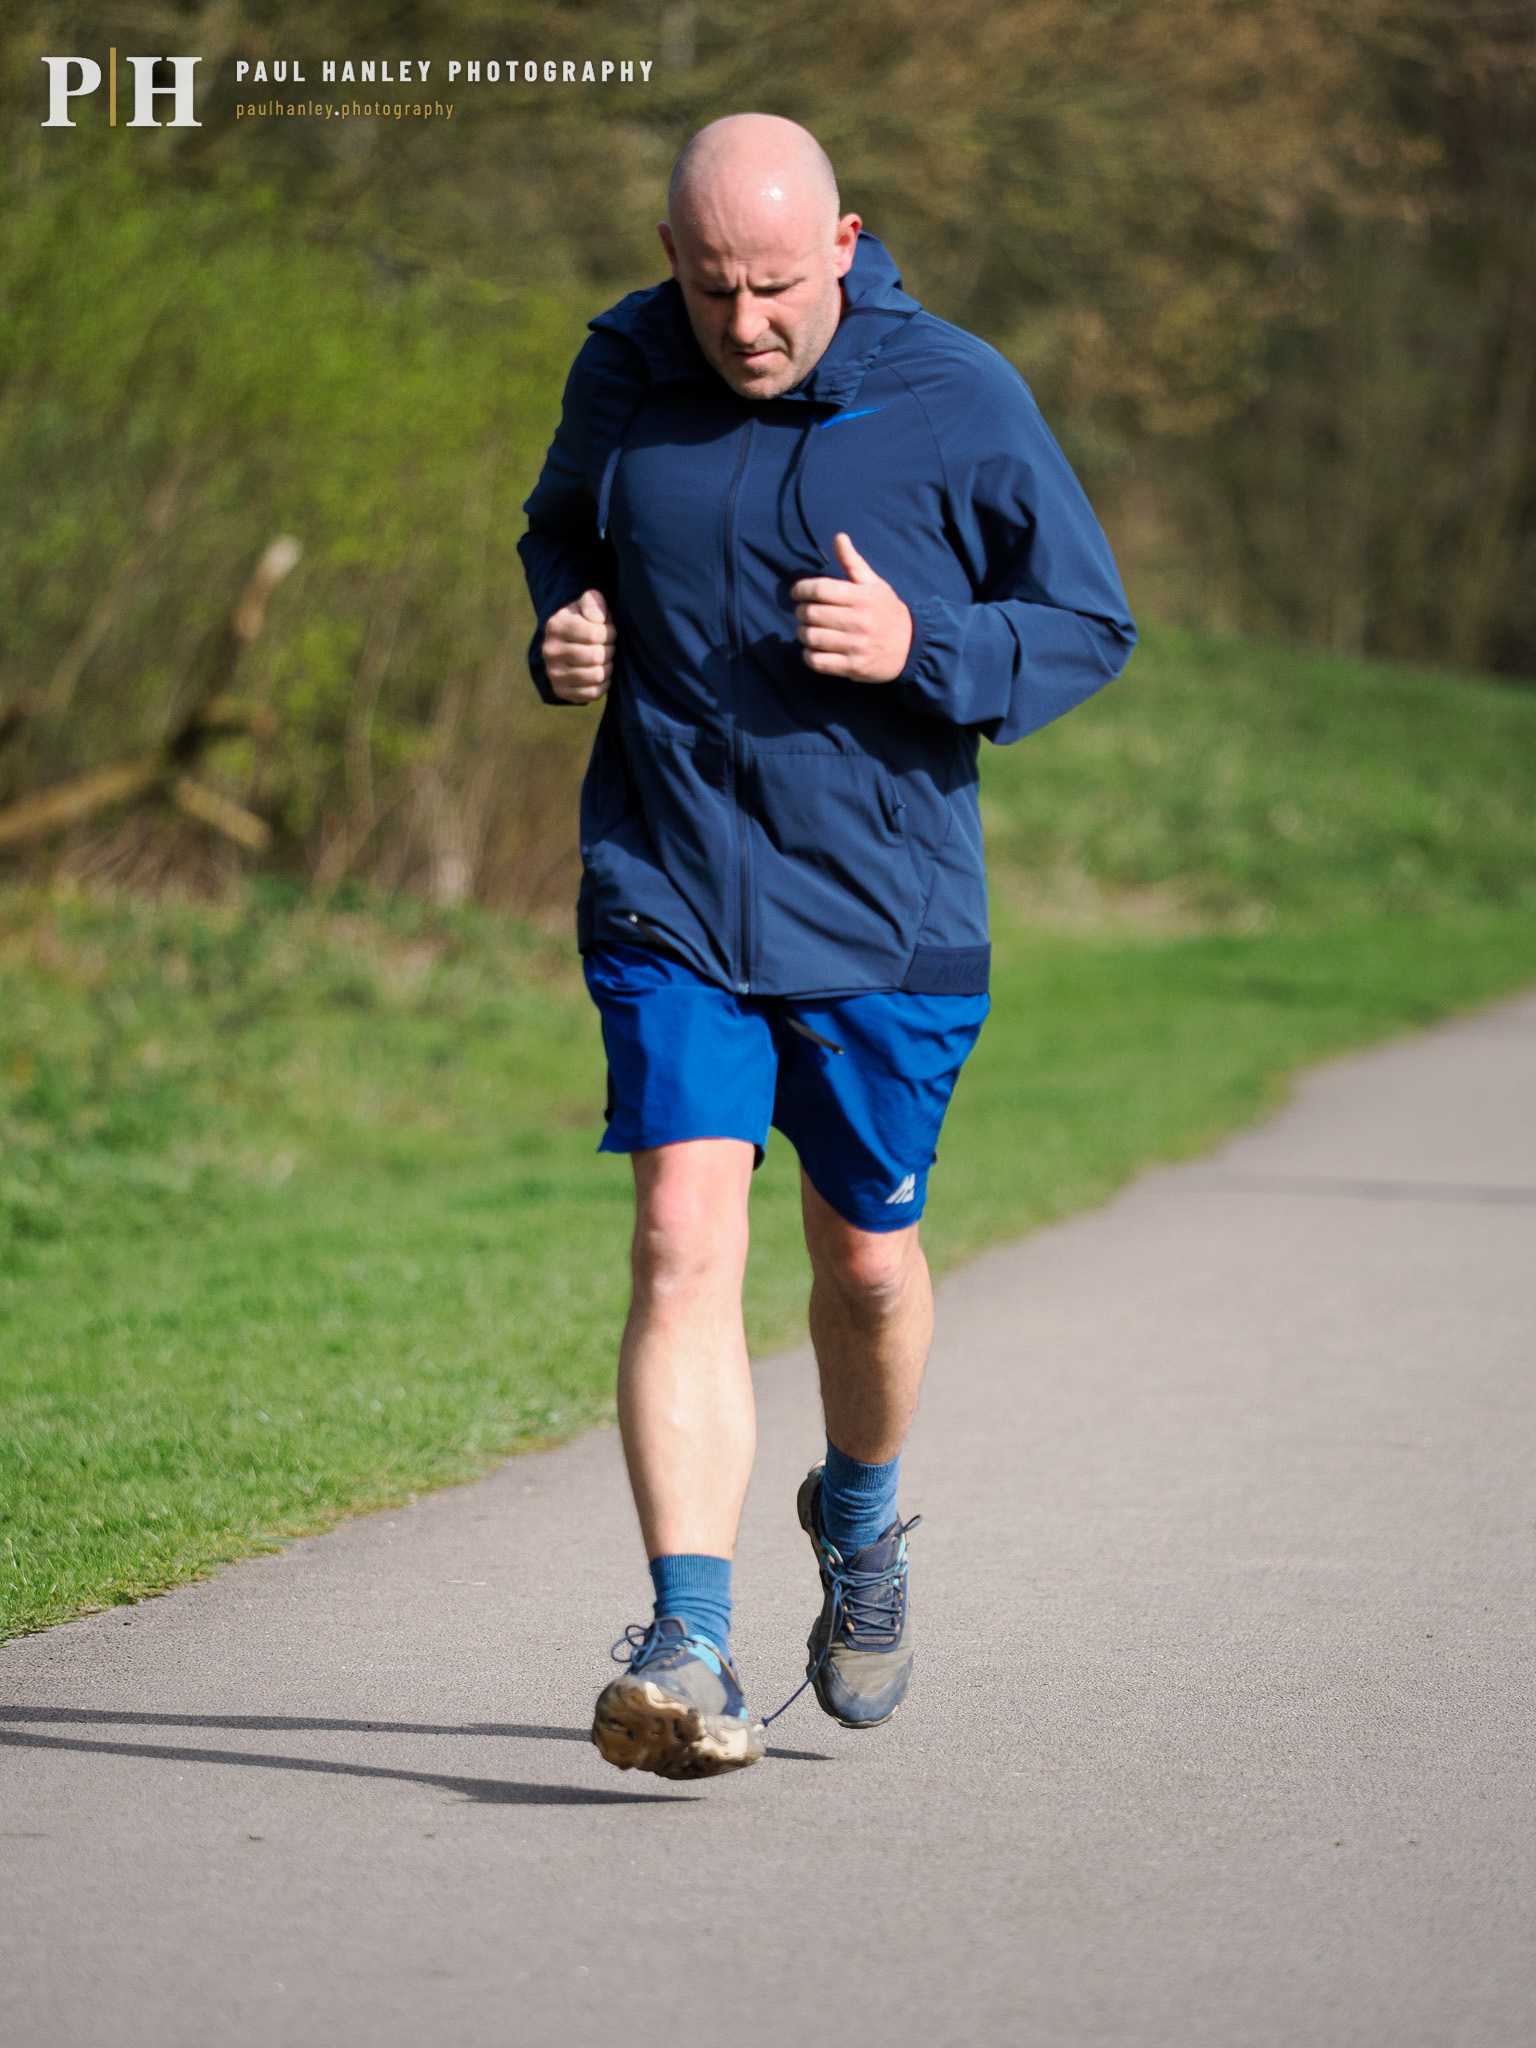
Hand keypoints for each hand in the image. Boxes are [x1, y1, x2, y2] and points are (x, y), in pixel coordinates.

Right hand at [543, 588, 615, 702]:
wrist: (564, 644)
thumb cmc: (583, 621)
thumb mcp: (587, 604)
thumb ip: (593, 601)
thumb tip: (598, 619)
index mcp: (556, 626)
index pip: (597, 634)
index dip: (610, 633)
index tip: (607, 631)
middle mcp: (551, 651)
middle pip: (597, 656)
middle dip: (609, 650)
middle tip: (607, 646)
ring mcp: (554, 673)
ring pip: (596, 676)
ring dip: (607, 667)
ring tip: (603, 659)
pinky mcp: (561, 691)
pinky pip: (593, 693)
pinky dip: (603, 684)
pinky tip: (599, 672)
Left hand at [791, 533, 912, 683]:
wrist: (912, 647)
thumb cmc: (888, 612)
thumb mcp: (875, 584)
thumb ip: (853, 562)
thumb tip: (839, 537)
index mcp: (862, 597)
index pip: (820, 589)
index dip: (801, 589)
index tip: (796, 592)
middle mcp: (858, 621)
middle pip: (812, 613)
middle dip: (800, 611)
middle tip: (803, 612)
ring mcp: (855, 645)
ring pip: (811, 637)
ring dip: (802, 633)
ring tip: (807, 630)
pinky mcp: (853, 666)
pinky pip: (818, 661)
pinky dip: (808, 655)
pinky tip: (813, 649)